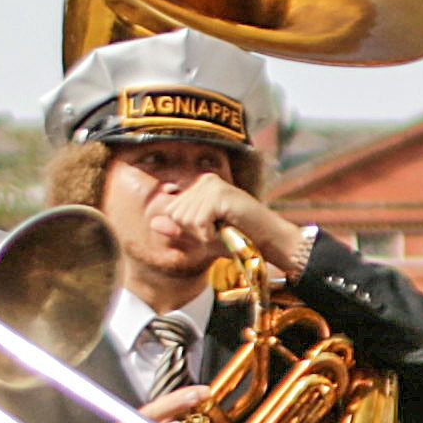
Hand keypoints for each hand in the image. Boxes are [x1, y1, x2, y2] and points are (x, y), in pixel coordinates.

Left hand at [141, 169, 311, 279]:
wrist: (270, 241)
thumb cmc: (240, 239)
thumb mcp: (203, 238)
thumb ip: (179, 231)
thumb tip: (152, 223)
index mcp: (200, 186)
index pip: (172, 212)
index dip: (189, 230)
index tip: (213, 230)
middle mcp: (205, 180)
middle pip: (176, 215)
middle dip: (195, 232)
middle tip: (221, 231)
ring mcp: (213, 185)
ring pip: (186, 220)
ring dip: (205, 235)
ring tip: (226, 230)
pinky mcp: (219, 194)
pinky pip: (198, 222)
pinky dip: (210, 234)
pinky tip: (228, 229)